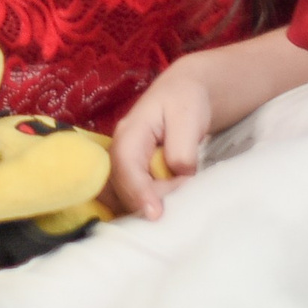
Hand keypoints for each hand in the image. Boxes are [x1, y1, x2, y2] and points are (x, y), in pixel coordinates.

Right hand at [108, 52, 216, 219]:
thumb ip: (182, 148)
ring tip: (174, 203)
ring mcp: (124, 163)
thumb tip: (178, 173)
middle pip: (121, 185)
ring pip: (122, 194)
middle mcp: (119, 149)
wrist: (185, 93)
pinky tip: (165, 205)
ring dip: (144, 205)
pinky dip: (144, 205)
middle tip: (181, 199)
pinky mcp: (133, 173)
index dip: (138, 192)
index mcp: (130, 132)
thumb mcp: (188, 117)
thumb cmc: (186, 101)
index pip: (126, 166)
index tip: (155, 214)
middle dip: (147, 200)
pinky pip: (130, 195)